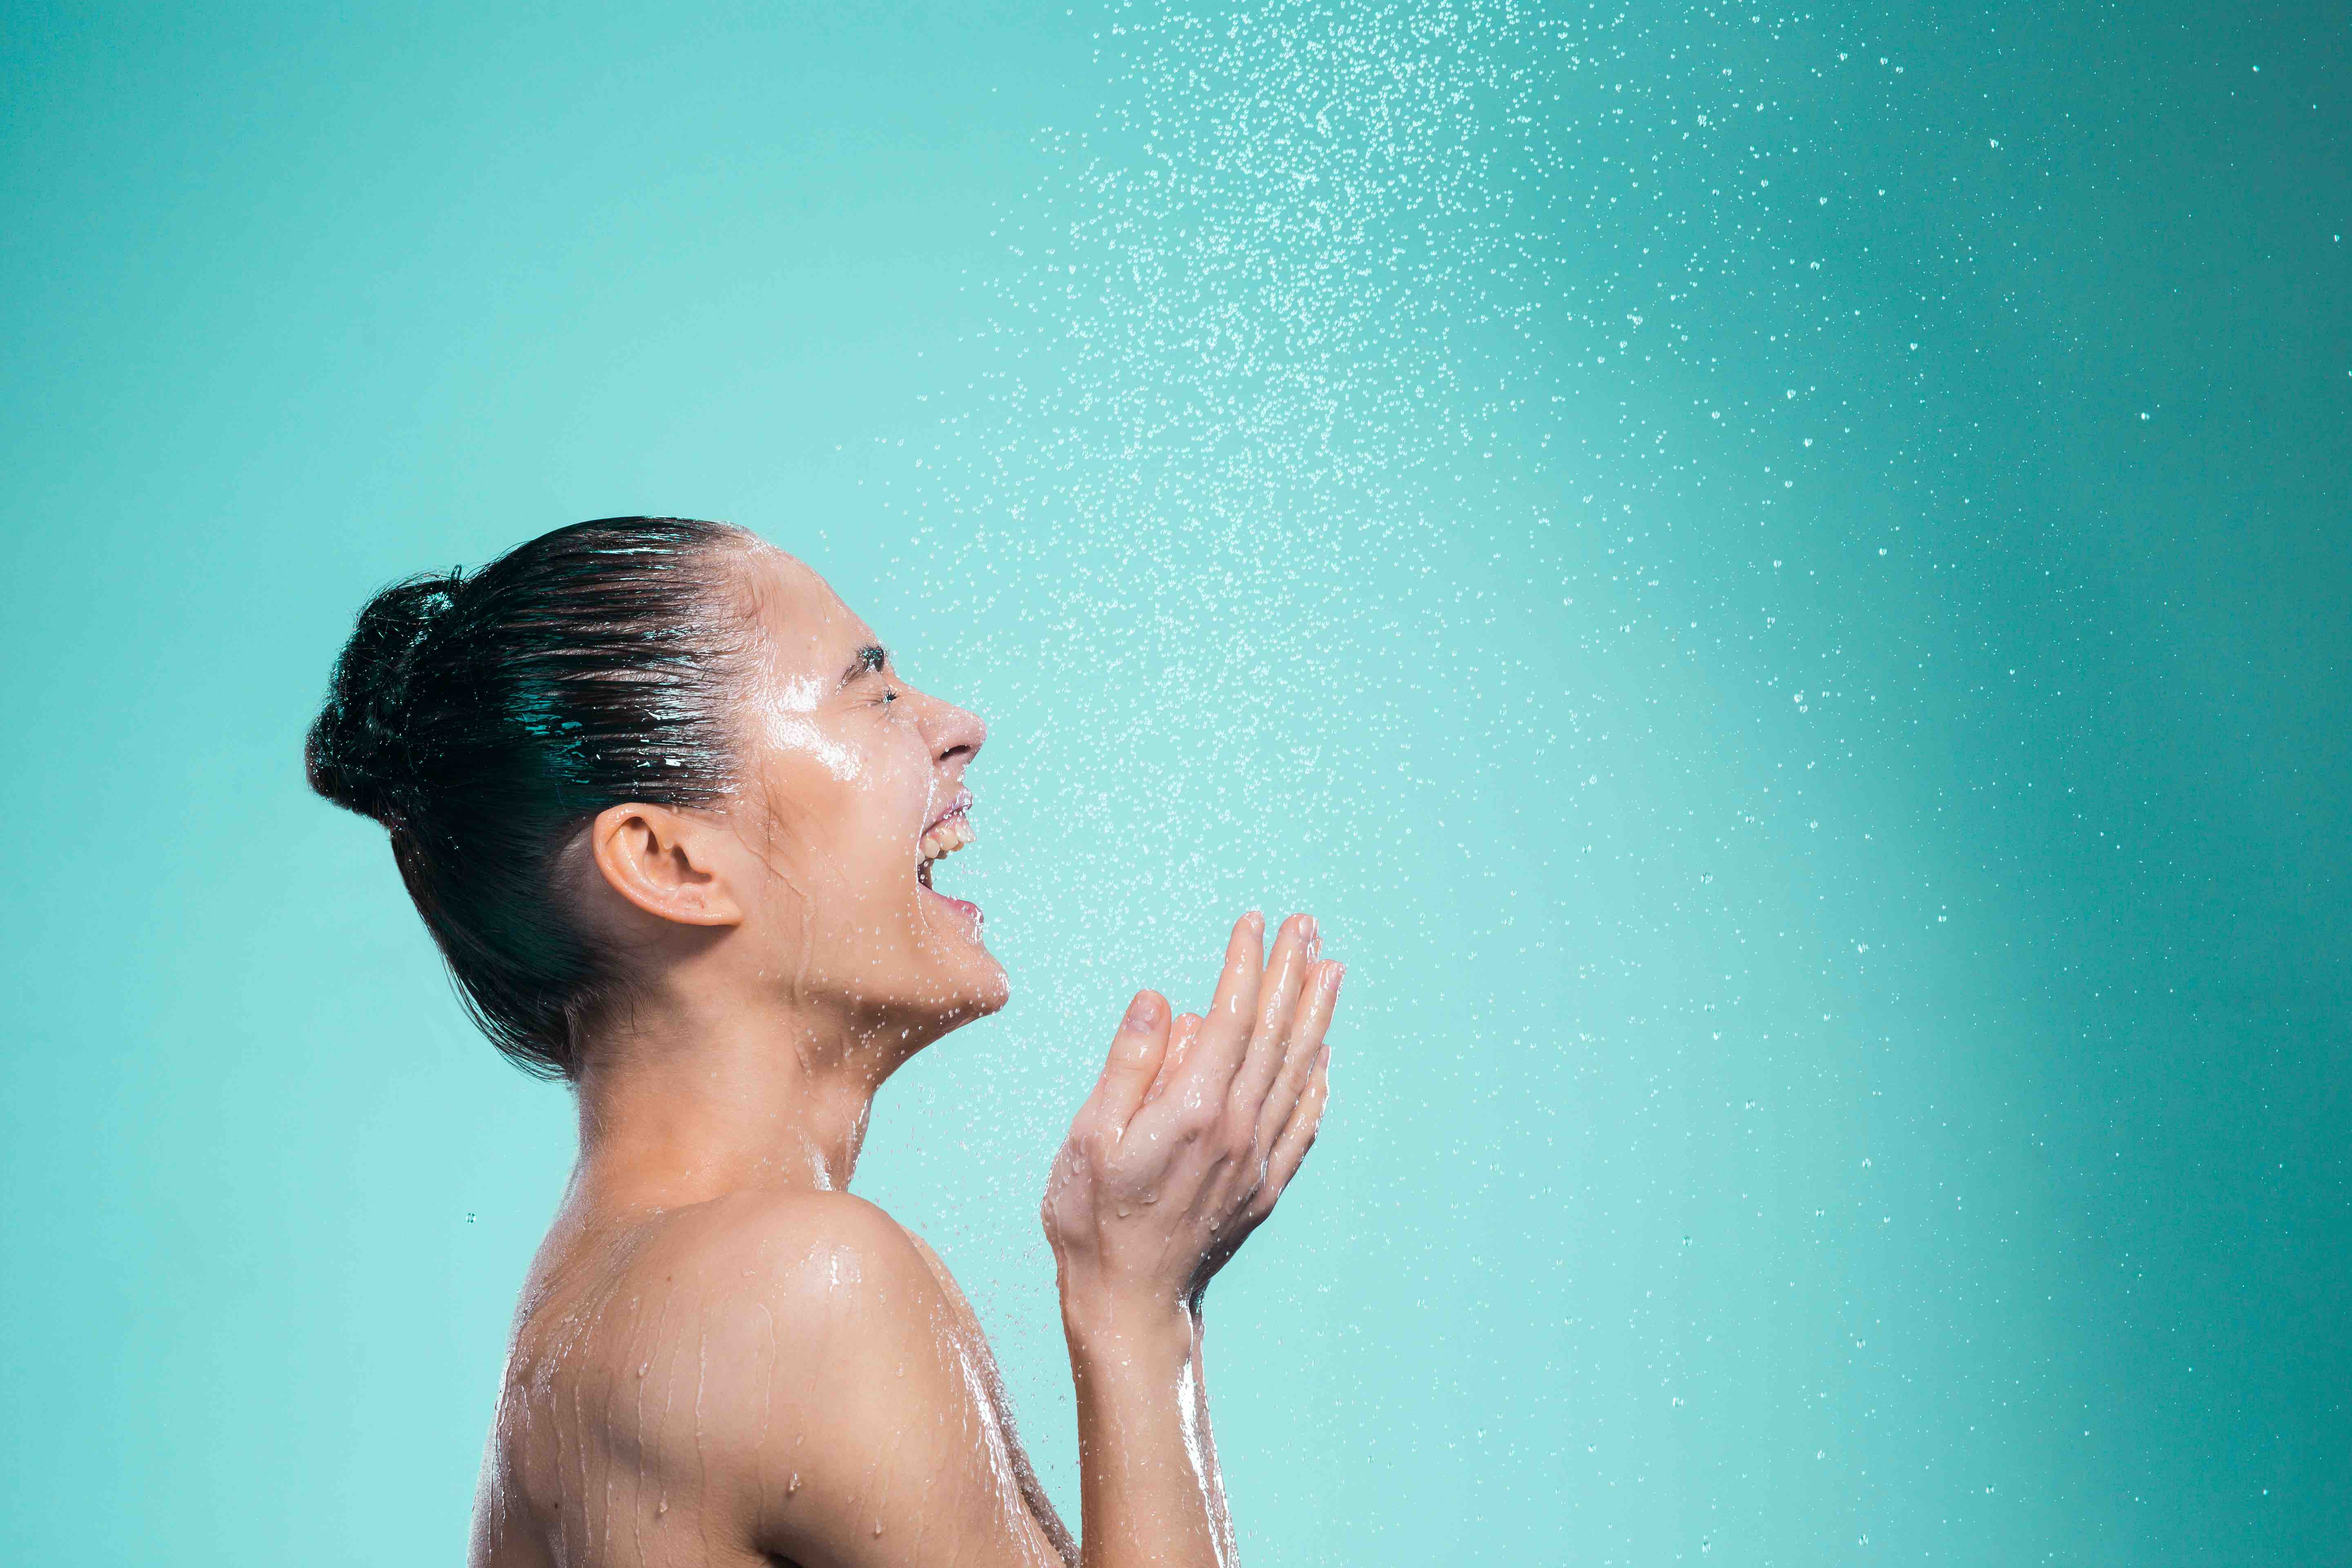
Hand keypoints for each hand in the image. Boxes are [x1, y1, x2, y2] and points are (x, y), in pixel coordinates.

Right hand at [1043, 911, 1339, 1322]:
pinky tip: (1325, 1060)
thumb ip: (1129, 1066)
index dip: (1244, 967)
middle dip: (1291, 974)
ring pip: (1296, 1072)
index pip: (1230, 1019)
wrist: (1129, 1305)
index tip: (1254, 923)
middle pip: (1274, 1035)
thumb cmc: (1092, 1220)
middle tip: (1307, 925)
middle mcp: (1236, 1130)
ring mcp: (1256, 1160)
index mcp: (1192, 1110)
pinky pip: (1302, 1124)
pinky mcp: (1263, 1187)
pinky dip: (1318, 1084)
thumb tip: (1161, 1002)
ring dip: (1315, 1016)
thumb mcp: (1090, 1137)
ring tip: (1330, 969)